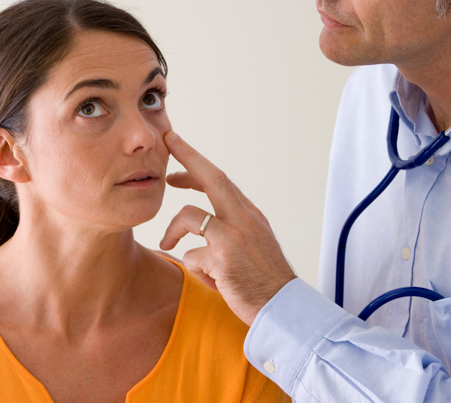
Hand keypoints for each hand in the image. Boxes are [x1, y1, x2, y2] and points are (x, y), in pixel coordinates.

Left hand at [160, 132, 296, 325]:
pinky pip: (189, 257)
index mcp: (250, 215)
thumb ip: (233, 226)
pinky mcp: (221, 260)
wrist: (283, 308)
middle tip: (168, 142)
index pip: (221, 179)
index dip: (197, 162)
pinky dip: (195, 270)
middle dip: (188, 156)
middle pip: (212, 177)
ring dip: (172, 231)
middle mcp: (243, 220)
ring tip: (168, 244)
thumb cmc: (264, 279)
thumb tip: (203, 218)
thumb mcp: (254, 243)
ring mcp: (232, 238)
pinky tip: (213, 282)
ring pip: (187, 216)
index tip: (178, 146)